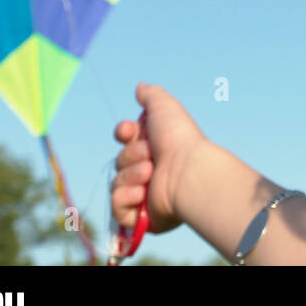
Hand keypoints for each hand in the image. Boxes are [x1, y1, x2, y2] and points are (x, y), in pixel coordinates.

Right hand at [110, 82, 207, 235]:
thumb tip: (140, 87)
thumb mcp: (165, 107)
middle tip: (150, 156)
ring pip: (116, 184)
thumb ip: (151, 95)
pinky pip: (117, 209)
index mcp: (154, 146)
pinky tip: (142, 194)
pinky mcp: (141, 218)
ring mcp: (145, 195)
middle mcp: (149, 169)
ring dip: (131, 176)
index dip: (123, 133)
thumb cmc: (179, 139)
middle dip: (131, 155)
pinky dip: (125, 199)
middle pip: (119, 160)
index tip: (128, 131)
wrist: (189, 172)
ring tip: (151, 173)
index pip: (124, 139)